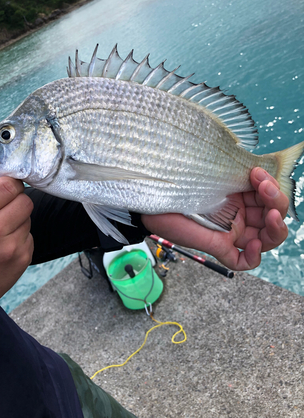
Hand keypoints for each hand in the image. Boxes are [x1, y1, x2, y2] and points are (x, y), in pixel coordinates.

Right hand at [0, 174, 33, 309]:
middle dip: (13, 199)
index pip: (6, 186)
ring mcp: (8, 250)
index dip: (6, 183)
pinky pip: (30, 235)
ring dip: (16, 218)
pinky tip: (1, 245)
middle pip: (24, 199)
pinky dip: (19, 235)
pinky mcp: (21, 261)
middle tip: (0, 207)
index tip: (2, 187)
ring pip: (28, 216)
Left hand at [141, 168, 288, 270]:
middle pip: (272, 216)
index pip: (268, 195)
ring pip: (265, 239)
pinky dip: (253, 257)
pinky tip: (251, 245)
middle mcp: (237, 213)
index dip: (271, 186)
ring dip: (275, 228)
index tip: (257, 172)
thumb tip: (251, 163)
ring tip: (270, 215)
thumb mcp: (207, 173)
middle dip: (277, 202)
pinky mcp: (217, 247)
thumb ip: (230, 170)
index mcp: (238, 195)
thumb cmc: (174, 182)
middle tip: (265, 188)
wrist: (148, 199)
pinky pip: (242, 261)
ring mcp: (229, 232)